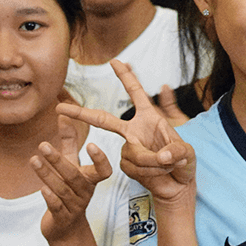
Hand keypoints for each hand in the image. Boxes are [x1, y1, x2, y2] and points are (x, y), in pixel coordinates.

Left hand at [33, 114, 112, 245]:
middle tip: (43, 145)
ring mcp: (74, 206)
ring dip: (47, 175)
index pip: (103, 170)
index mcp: (90, 179)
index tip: (91, 145)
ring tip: (33, 161)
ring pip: (62, 190)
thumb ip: (69, 142)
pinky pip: (57, 207)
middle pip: (74, 176)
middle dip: (58, 161)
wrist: (66, 227)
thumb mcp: (71, 165)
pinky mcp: (62, 217)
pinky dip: (50, 198)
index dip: (99, 159)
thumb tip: (64, 116)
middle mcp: (85, 192)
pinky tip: (41, 189)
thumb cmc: (69, 190)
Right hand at [57, 60, 194, 204]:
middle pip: (105, 120)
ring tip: (170, 164)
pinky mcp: (127, 165)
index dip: (126, 77)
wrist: (179, 185)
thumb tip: (162, 156)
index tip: (115, 60)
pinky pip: (134, 166)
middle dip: (82, 114)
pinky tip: (160, 172)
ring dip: (155, 161)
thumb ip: (175, 151)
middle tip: (60, 108)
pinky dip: (151, 171)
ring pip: (134, 153)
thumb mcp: (186, 152)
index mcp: (150, 118)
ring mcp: (129, 148)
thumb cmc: (184, 163)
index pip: (136, 93)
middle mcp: (135, 130)